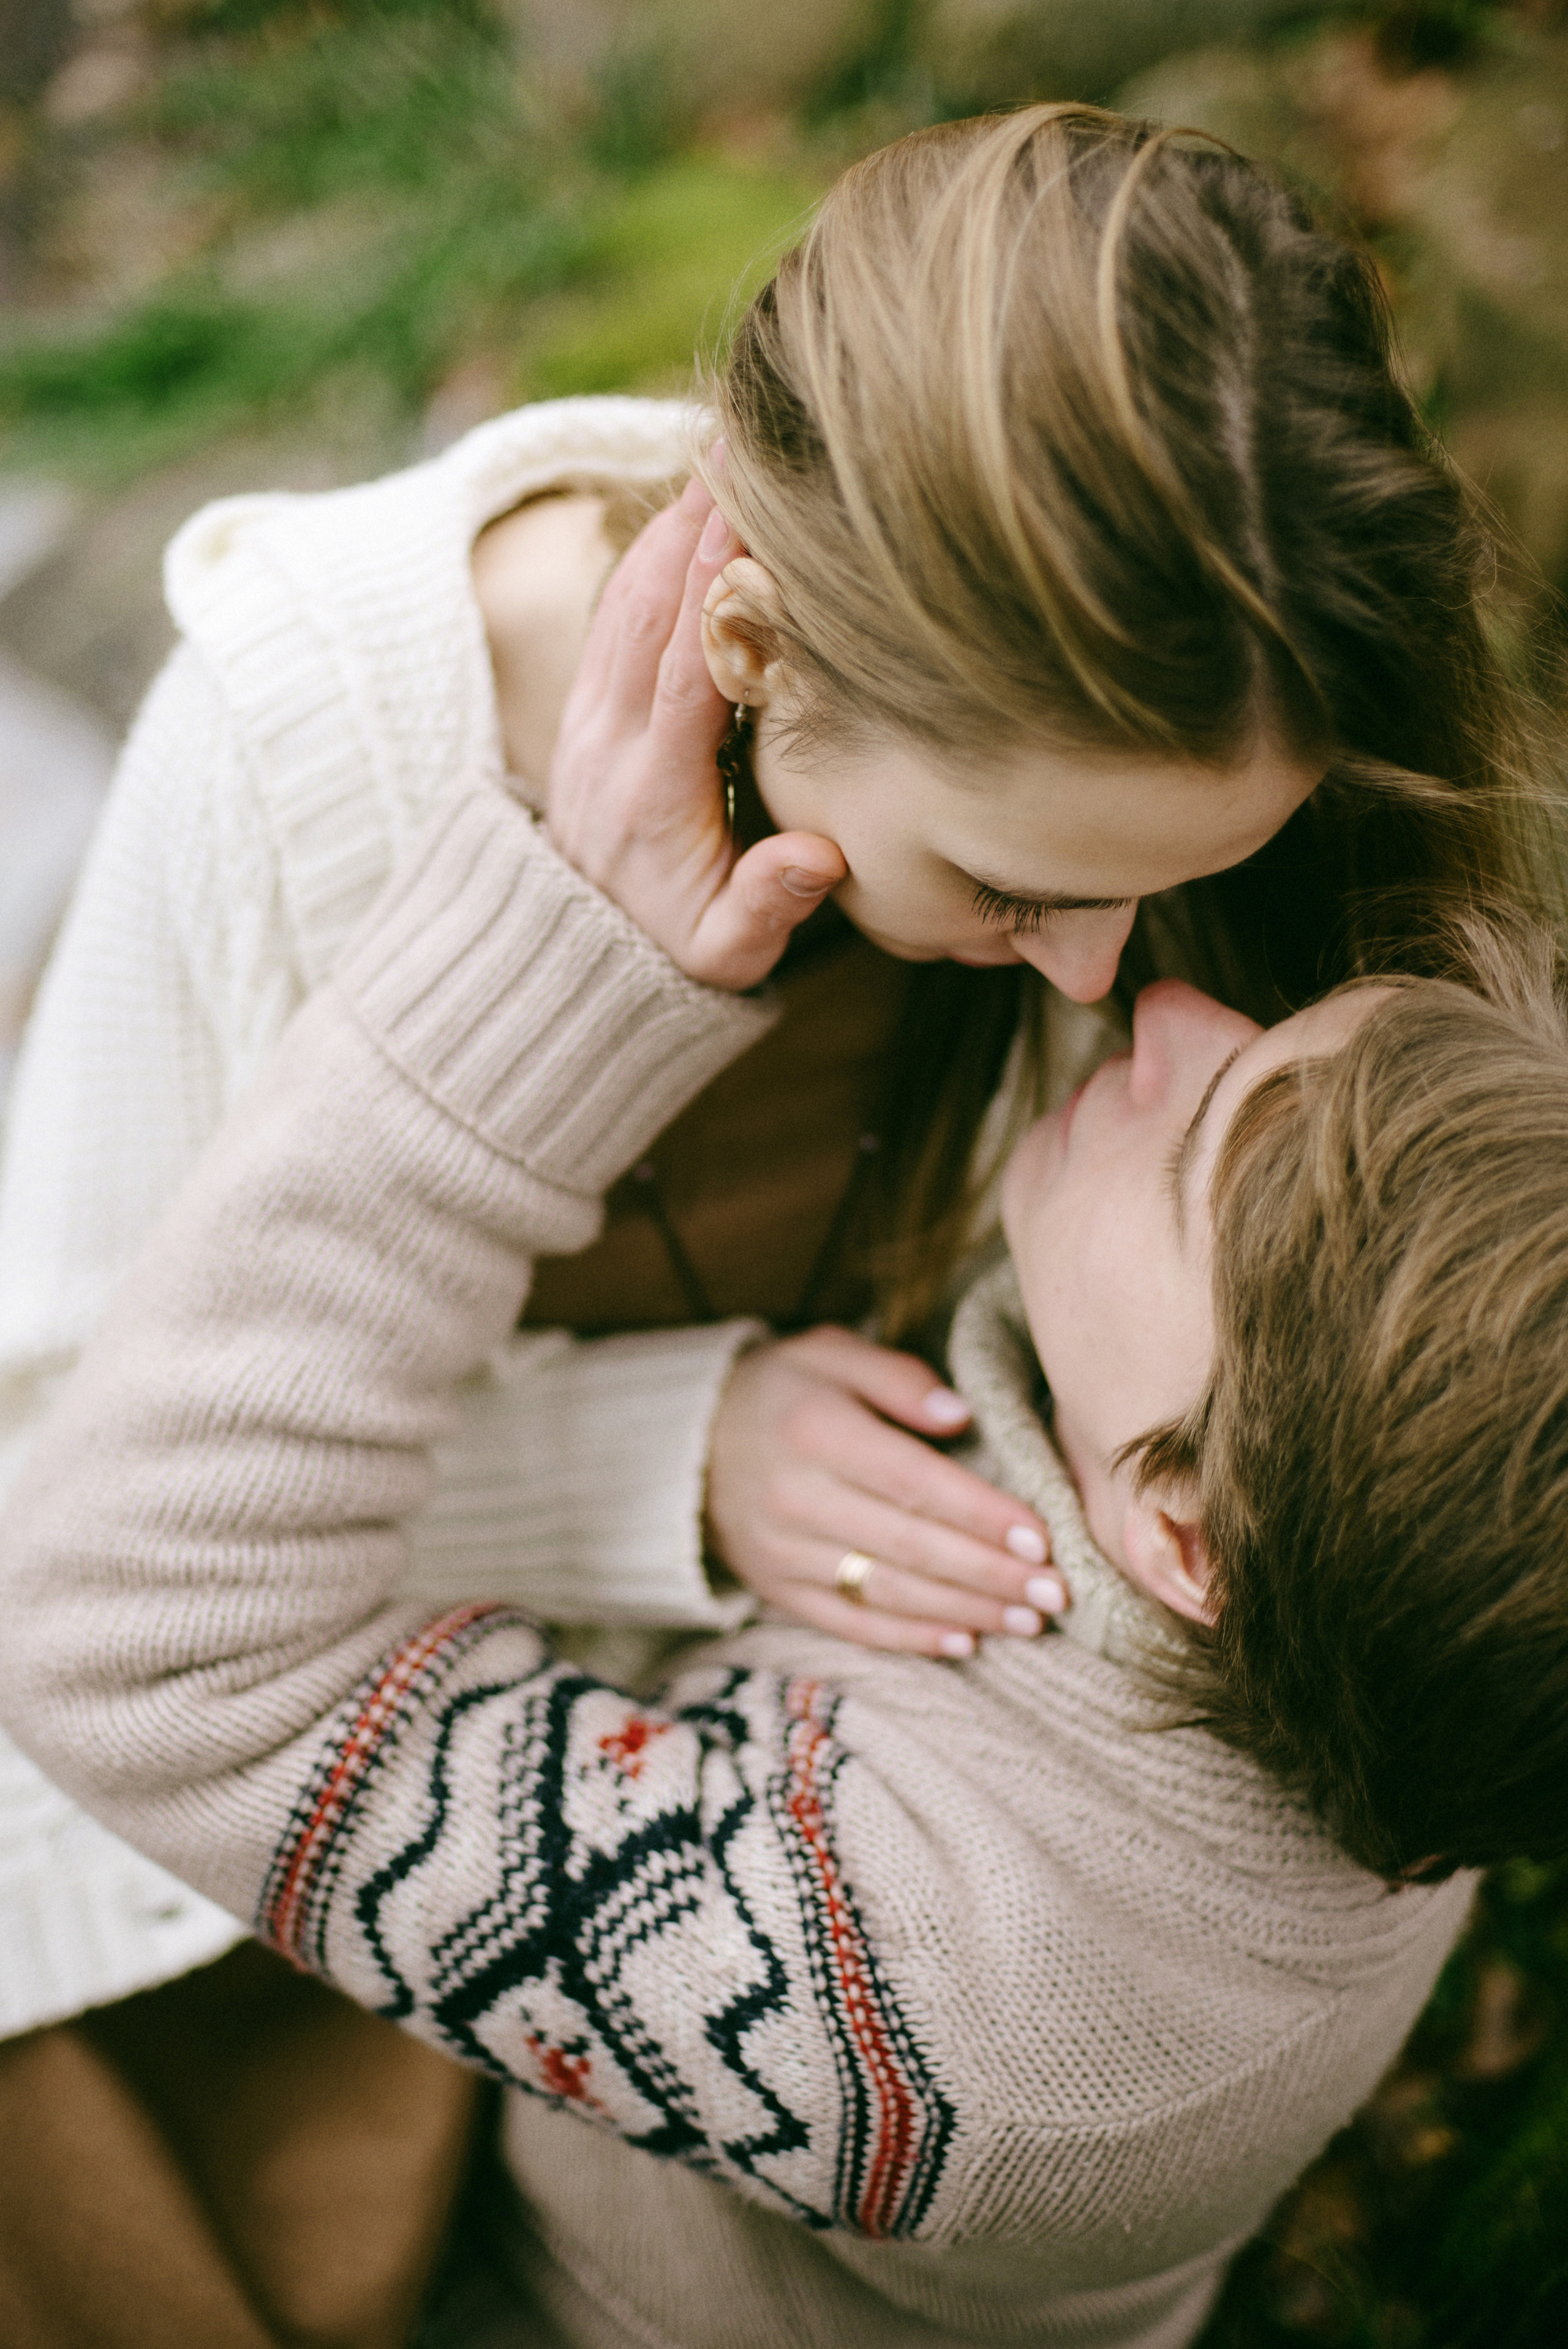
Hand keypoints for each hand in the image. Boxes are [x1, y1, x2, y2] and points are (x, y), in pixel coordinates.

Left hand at [548, 477, 845, 991]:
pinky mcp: (584, 707)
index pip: (686, 671)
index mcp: (654, 792)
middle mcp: (610, 742)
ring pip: (623, 599)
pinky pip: (612, 613)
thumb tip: (820, 856)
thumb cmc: (673, 950)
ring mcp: (588, 719)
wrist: (572, 958)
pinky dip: (647, 553)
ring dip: (669, 523)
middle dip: (693, 523)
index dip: (715, 590)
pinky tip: (686, 507)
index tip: (752, 514)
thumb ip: (770, 904)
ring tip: (719, 449)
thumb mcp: (728, 952)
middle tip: (742, 441)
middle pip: (648, 609)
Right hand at [705, 1327, 1066, 1657]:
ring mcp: (782, 1552)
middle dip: (991, 1574)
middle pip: (910, 1546)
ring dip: (966, 1611)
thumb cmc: (779, 1389)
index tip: (1041, 1537)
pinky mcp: (776, 1589)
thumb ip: (897, 1377)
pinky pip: (851, 1623)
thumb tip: (961, 1416)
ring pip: (888, 1592)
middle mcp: (795, 1498)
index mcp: (814, 1430)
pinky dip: (911, 1637)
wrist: (685, 1444)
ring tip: (1029, 1619)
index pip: (913, 1481)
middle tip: (1056, 1592)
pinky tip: (965, 1641)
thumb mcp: (829, 1353)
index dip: (980, 1514)